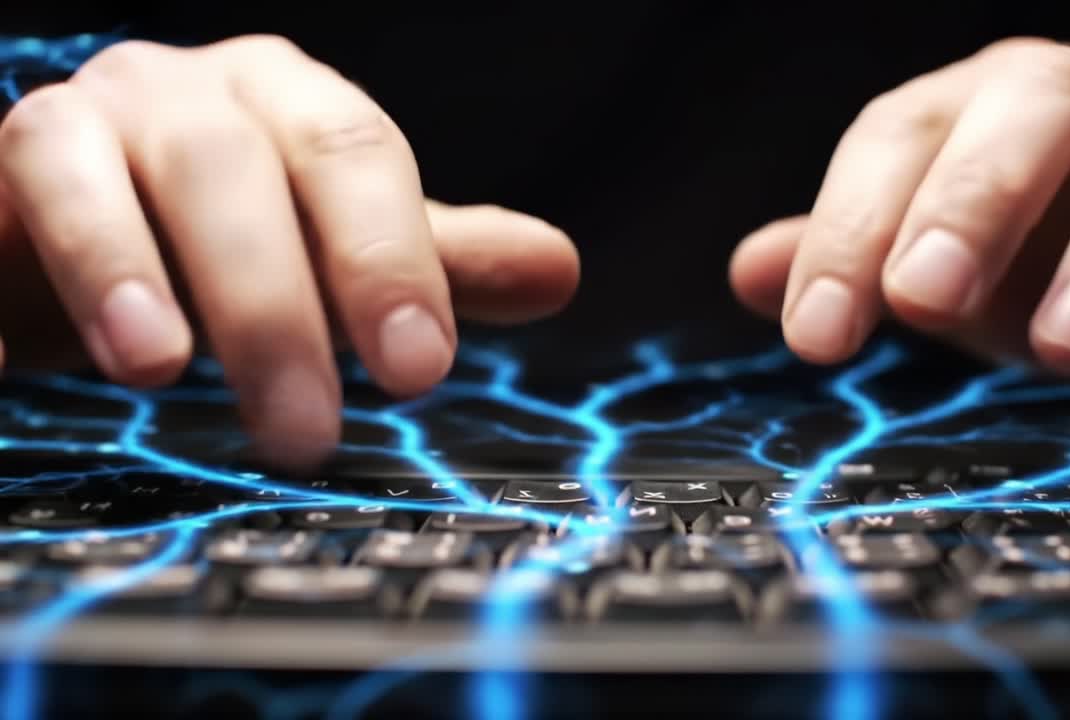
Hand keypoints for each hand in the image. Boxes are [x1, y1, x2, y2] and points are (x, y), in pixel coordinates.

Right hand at [0, 36, 578, 464]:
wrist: (99, 212)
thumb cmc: (238, 232)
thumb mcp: (343, 247)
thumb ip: (437, 259)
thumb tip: (558, 268)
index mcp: (295, 106)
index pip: (357, 157)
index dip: (389, 260)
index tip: (419, 369)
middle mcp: (195, 96)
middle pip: (237, 175)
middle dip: (274, 305)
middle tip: (306, 426)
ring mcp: (86, 118)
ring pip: (103, 169)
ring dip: (127, 273)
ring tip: (158, 370)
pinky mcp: (8, 164)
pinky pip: (2, 201)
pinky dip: (8, 277)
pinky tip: (9, 360)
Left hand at [731, 37, 1069, 382]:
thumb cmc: (1048, 252)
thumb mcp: (943, 258)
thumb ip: (855, 255)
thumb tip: (749, 272)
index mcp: (986, 110)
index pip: (899, 139)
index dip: (849, 229)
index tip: (817, 336)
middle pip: (1027, 115)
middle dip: (972, 202)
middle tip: (925, 301)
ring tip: (1069, 348)